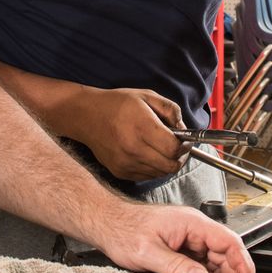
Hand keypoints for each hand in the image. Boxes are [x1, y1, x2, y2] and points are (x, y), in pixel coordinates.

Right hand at [71, 88, 185, 181]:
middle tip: (178, 148)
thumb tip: (184, 129)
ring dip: (165, 163)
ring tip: (159, 148)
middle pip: (170, 166)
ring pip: (160, 173)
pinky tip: (147, 153)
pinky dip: (152, 167)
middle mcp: (133, 148)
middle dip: (179, 158)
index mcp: (141, 127)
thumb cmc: (117, 104)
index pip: (173, 149)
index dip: (184, 146)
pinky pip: (147, 176)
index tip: (185, 141)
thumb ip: (171, 110)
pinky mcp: (120, 172)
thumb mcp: (147, 96)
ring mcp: (125, 163)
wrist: (86, 116)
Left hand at [94, 203, 256, 272]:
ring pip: (214, 267)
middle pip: (225, 259)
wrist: (107, 225)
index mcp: (192, 224)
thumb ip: (176, 266)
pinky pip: (201, 270)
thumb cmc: (123, 229)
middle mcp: (195, 231)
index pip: (229, 242)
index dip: (243, 265)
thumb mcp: (147, 252)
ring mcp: (190, 241)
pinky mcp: (183, 251)